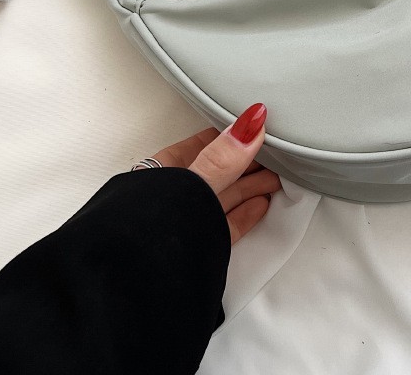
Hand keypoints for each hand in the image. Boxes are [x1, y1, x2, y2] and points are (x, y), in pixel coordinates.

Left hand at [137, 103, 280, 243]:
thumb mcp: (193, 183)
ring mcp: (186, 221)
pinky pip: (227, 224)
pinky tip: (262, 205)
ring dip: (253, 185)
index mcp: (162, 170)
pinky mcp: (198, 246)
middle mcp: (173, 194)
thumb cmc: (147, 228)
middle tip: (278, 154)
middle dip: (249, 162)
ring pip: (226, 196)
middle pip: (219, 170)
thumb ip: (223, 157)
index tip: (260, 129)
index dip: (233, 136)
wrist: (132, 285)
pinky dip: (247, 213)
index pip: (203, 144)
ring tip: (278, 177)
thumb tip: (250, 123)